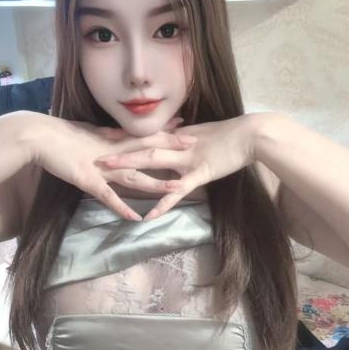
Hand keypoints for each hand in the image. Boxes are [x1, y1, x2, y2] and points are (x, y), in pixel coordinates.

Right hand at [31, 115, 195, 220]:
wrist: (37, 137)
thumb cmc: (57, 134)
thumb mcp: (84, 133)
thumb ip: (101, 138)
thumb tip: (111, 136)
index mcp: (110, 140)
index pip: (143, 135)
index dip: (165, 132)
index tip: (185, 127)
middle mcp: (111, 152)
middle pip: (147, 151)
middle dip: (171, 149)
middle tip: (195, 147)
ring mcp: (101, 167)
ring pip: (135, 176)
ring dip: (156, 183)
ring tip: (177, 188)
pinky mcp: (87, 180)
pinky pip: (108, 196)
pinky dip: (121, 207)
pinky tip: (135, 218)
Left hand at [96, 115, 256, 219]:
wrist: (252, 135)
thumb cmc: (232, 135)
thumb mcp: (205, 134)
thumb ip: (188, 138)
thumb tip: (177, 138)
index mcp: (179, 135)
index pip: (148, 134)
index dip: (125, 135)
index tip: (105, 135)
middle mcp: (178, 144)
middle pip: (143, 145)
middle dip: (118, 149)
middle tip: (95, 153)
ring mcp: (187, 159)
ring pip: (153, 161)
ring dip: (130, 167)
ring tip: (109, 174)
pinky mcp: (200, 173)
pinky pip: (178, 191)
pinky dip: (163, 203)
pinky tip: (149, 215)